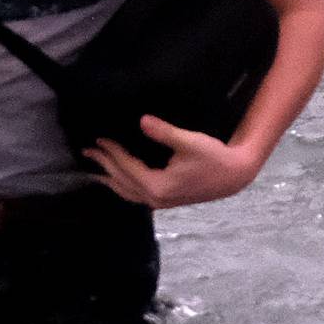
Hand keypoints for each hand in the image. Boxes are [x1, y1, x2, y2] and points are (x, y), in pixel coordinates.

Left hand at [85, 117, 262, 208]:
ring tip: (96, 168)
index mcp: (157, 185)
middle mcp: (154, 198)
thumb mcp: (190, 142)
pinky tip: (119, 180)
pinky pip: (134, 195)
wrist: (234, 175)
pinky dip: (122, 186)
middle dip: (104, 165)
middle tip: (89, 151)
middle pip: (121, 181)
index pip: (126, 167)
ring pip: (125, 192)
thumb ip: (164, 133)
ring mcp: (158, 202)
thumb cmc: (214, 157)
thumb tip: (142, 121)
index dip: (112, 152)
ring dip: (110, 178)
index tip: (100, 140)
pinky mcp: (164, 201)